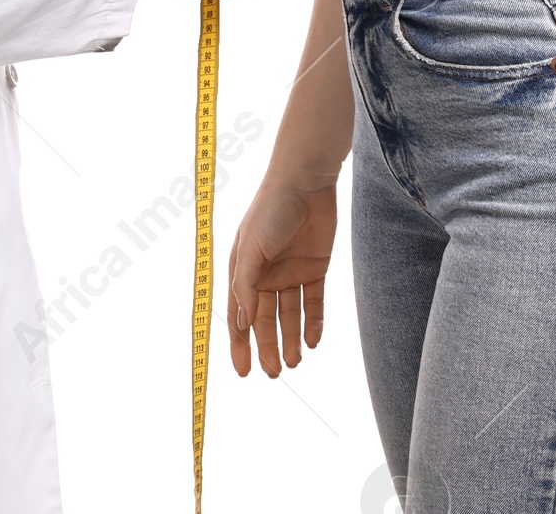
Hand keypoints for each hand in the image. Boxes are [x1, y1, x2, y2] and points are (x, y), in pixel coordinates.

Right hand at [227, 175, 337, 377]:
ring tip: (294, 363)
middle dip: (268, 348)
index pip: (240, 314)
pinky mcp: (316, 269)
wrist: (305, 182)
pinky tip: (313, 341)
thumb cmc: (270, 210)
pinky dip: (313, 323)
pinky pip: (314, 303)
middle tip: (273, 374)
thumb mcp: (251, 248)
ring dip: (290, 340)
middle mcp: (266, 275)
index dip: (240, 343)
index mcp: (244, 270)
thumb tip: (242, 323)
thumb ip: (245, 285)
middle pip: (266, 320)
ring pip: (290, 316)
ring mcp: (291, 272)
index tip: (243, 371)